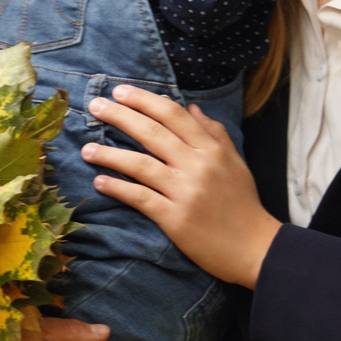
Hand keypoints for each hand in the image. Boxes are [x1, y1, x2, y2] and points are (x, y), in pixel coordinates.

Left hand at [82, 85, 282, 288]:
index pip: (173, 115)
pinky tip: (99, 181)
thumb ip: (214, 134)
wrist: (255, 248)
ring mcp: (185, 192)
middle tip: (94, 105)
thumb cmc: (243, 204)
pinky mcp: (175, 218)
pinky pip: (139, 197)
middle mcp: (197, 166)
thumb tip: (191, 108)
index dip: (144, 100)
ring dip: (108, 154)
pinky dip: (117, 188)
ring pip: (139, 164)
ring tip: (86, 149)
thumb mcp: (234, 163)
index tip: (120, 92)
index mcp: (211, 149)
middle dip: (119, 115)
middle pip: (151, 133)